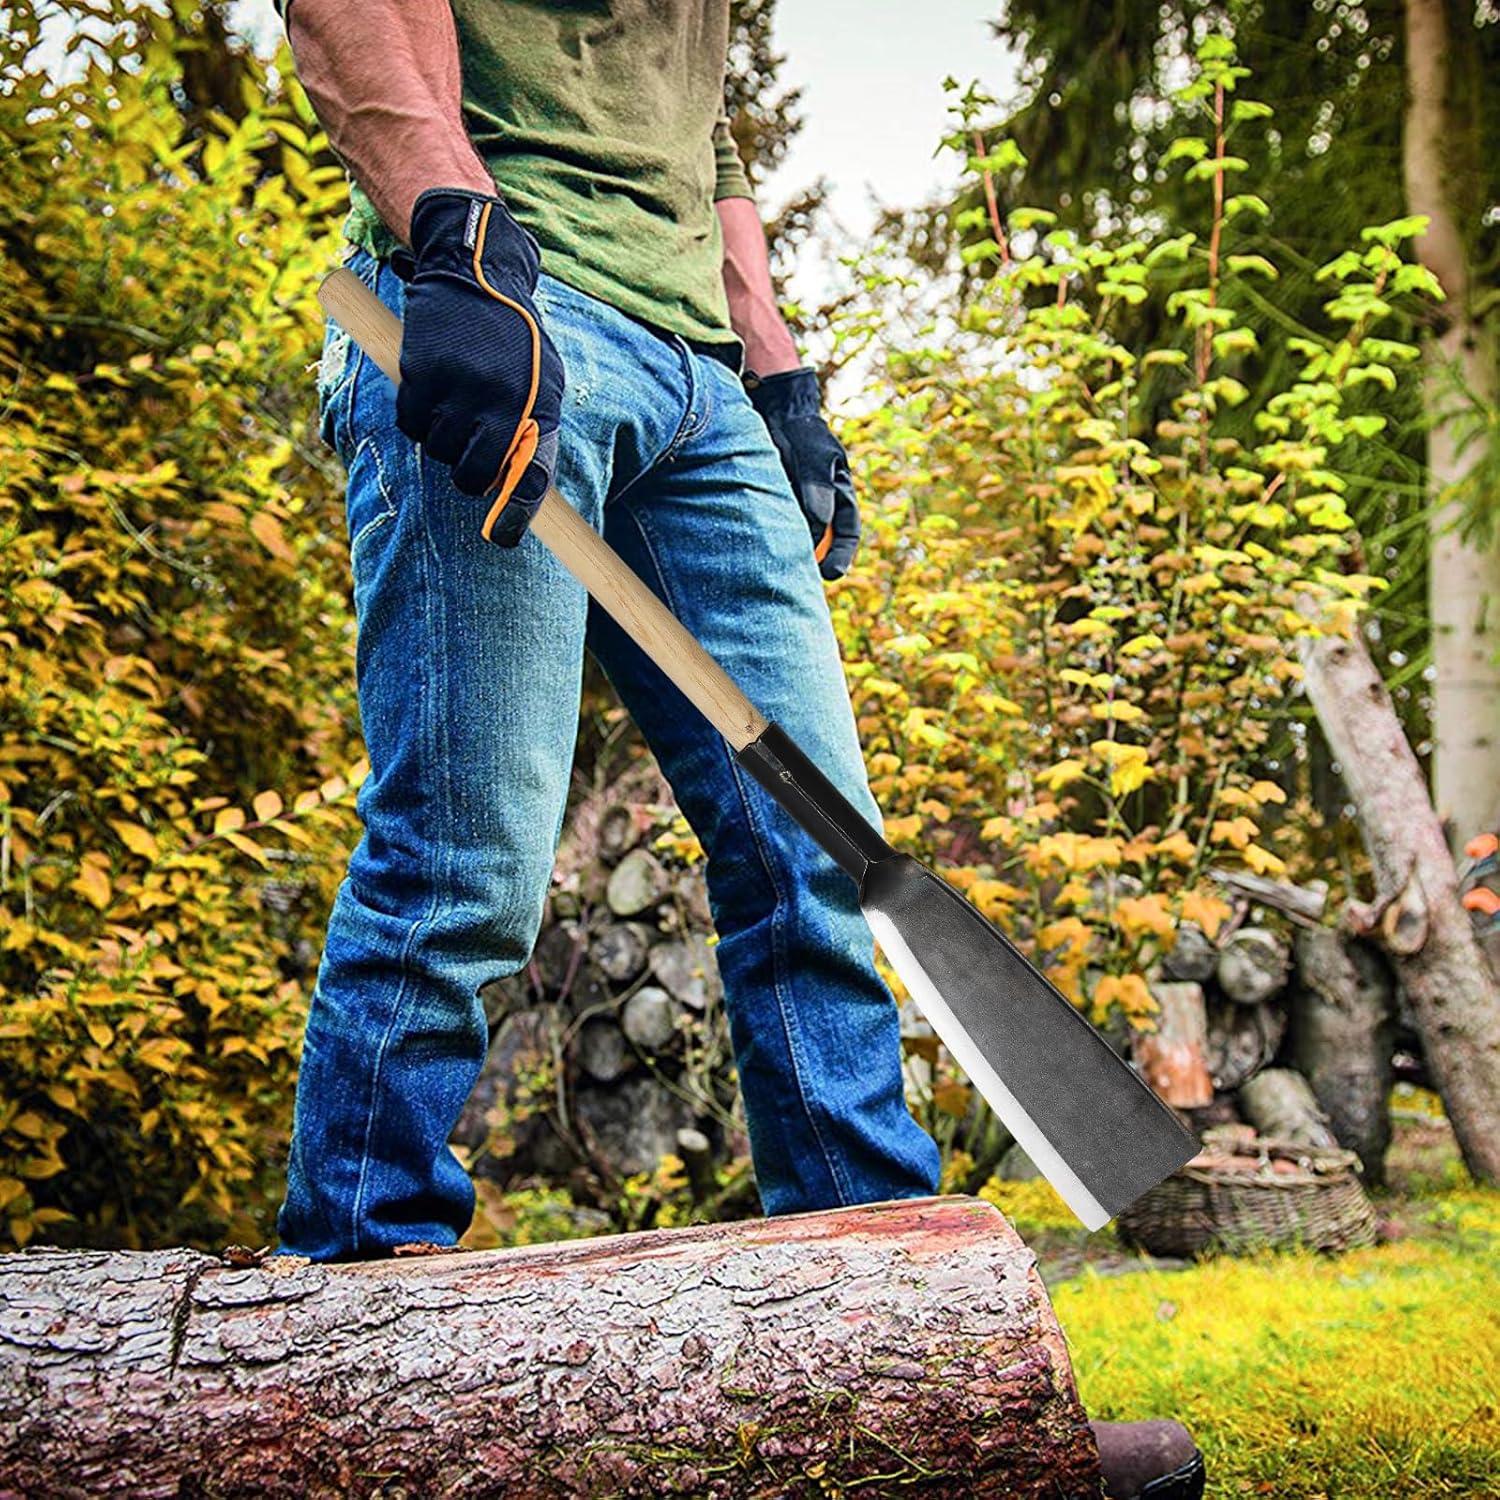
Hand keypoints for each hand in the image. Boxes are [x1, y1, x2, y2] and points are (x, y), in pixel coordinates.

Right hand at [392, 189, 564, 545]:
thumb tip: (523, 494)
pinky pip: (409, 425)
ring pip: (436, 451)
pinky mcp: (419, 371)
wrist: (475, 272)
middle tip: (470, 454)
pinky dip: (416, 421)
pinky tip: (430, 397)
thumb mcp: (546, 382)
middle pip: (470, 475)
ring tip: (455, 407)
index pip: (528, 475)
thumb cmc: (516, 339)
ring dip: (441, 442)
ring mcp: (456, 385)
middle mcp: (497, 399)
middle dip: (468, 474)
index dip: (514, 513)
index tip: (501, 538)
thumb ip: (537, 435)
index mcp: (533, 405)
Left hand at [746, 368, 859, 580]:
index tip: (831, 574)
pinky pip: (772, 522)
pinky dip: (768, 534)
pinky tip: (754, 544)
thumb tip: (818, 525)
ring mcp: (796, 501)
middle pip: (820, 540)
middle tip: (801, 582)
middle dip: (812, 562)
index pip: (846, 531)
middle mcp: (819, 501)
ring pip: (795, 533)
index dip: (842, 555)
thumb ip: (816, 488)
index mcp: (839, 492)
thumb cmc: (800, 431)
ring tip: (775, 566)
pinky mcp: (772, 498)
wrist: (772, 408)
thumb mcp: (813, 456)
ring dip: (788, 549)